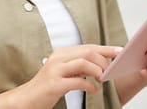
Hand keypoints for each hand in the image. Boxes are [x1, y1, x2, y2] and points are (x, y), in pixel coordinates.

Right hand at [0, 45, 120, 108]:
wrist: (26, 99)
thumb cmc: (48, 87)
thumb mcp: (64, 73)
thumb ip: (79, 67)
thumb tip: (101, 65)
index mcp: (61, 53)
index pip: (88, 47)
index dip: (105, 48)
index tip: (120, 51)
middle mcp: (58, 58)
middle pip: (88, 52)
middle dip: (104, 60)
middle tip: (111, 71)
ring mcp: (55, 70)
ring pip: (83, 63)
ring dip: (98, 71)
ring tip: (103, 79)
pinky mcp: (54, 84)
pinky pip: (77, 81)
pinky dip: (89, 85)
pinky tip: (94, 90)